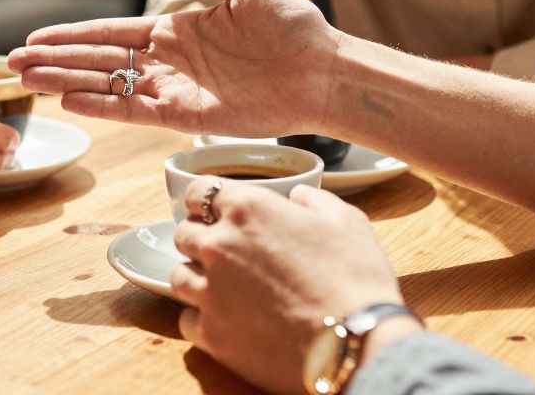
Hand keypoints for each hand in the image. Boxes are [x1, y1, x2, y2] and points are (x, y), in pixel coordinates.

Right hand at [8, 0, 338, 137]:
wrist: (323, 69)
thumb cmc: (292, 24)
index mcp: (176, 29)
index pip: (110, 32)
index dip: (72, 35)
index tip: (35, 38)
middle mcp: (168, 61)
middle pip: (99, 60)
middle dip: (55, 61)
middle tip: (12, 63)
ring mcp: (175, 90)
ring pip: (108, 86)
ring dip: (67, 83)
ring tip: (27, 82)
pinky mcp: (188, 116)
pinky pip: (136, 111)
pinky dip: (103, 106)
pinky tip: (71, 101)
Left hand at [170, 180, 414, 393]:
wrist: (356, 342)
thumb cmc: (355, 278)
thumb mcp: (345, 220)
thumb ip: (313, 200)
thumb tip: (298, 197)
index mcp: (247, 210)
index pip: (198, 192)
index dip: (204, 201)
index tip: (212, 212)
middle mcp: (219, 246)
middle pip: (184, 234)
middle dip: (200, 239)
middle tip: (224, 253)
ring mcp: (210, 291)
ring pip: (177, 276)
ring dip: (195, 277)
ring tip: (221, 287)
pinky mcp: (212, 333)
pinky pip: (186, 320)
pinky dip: (201, 318)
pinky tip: (225, 320)